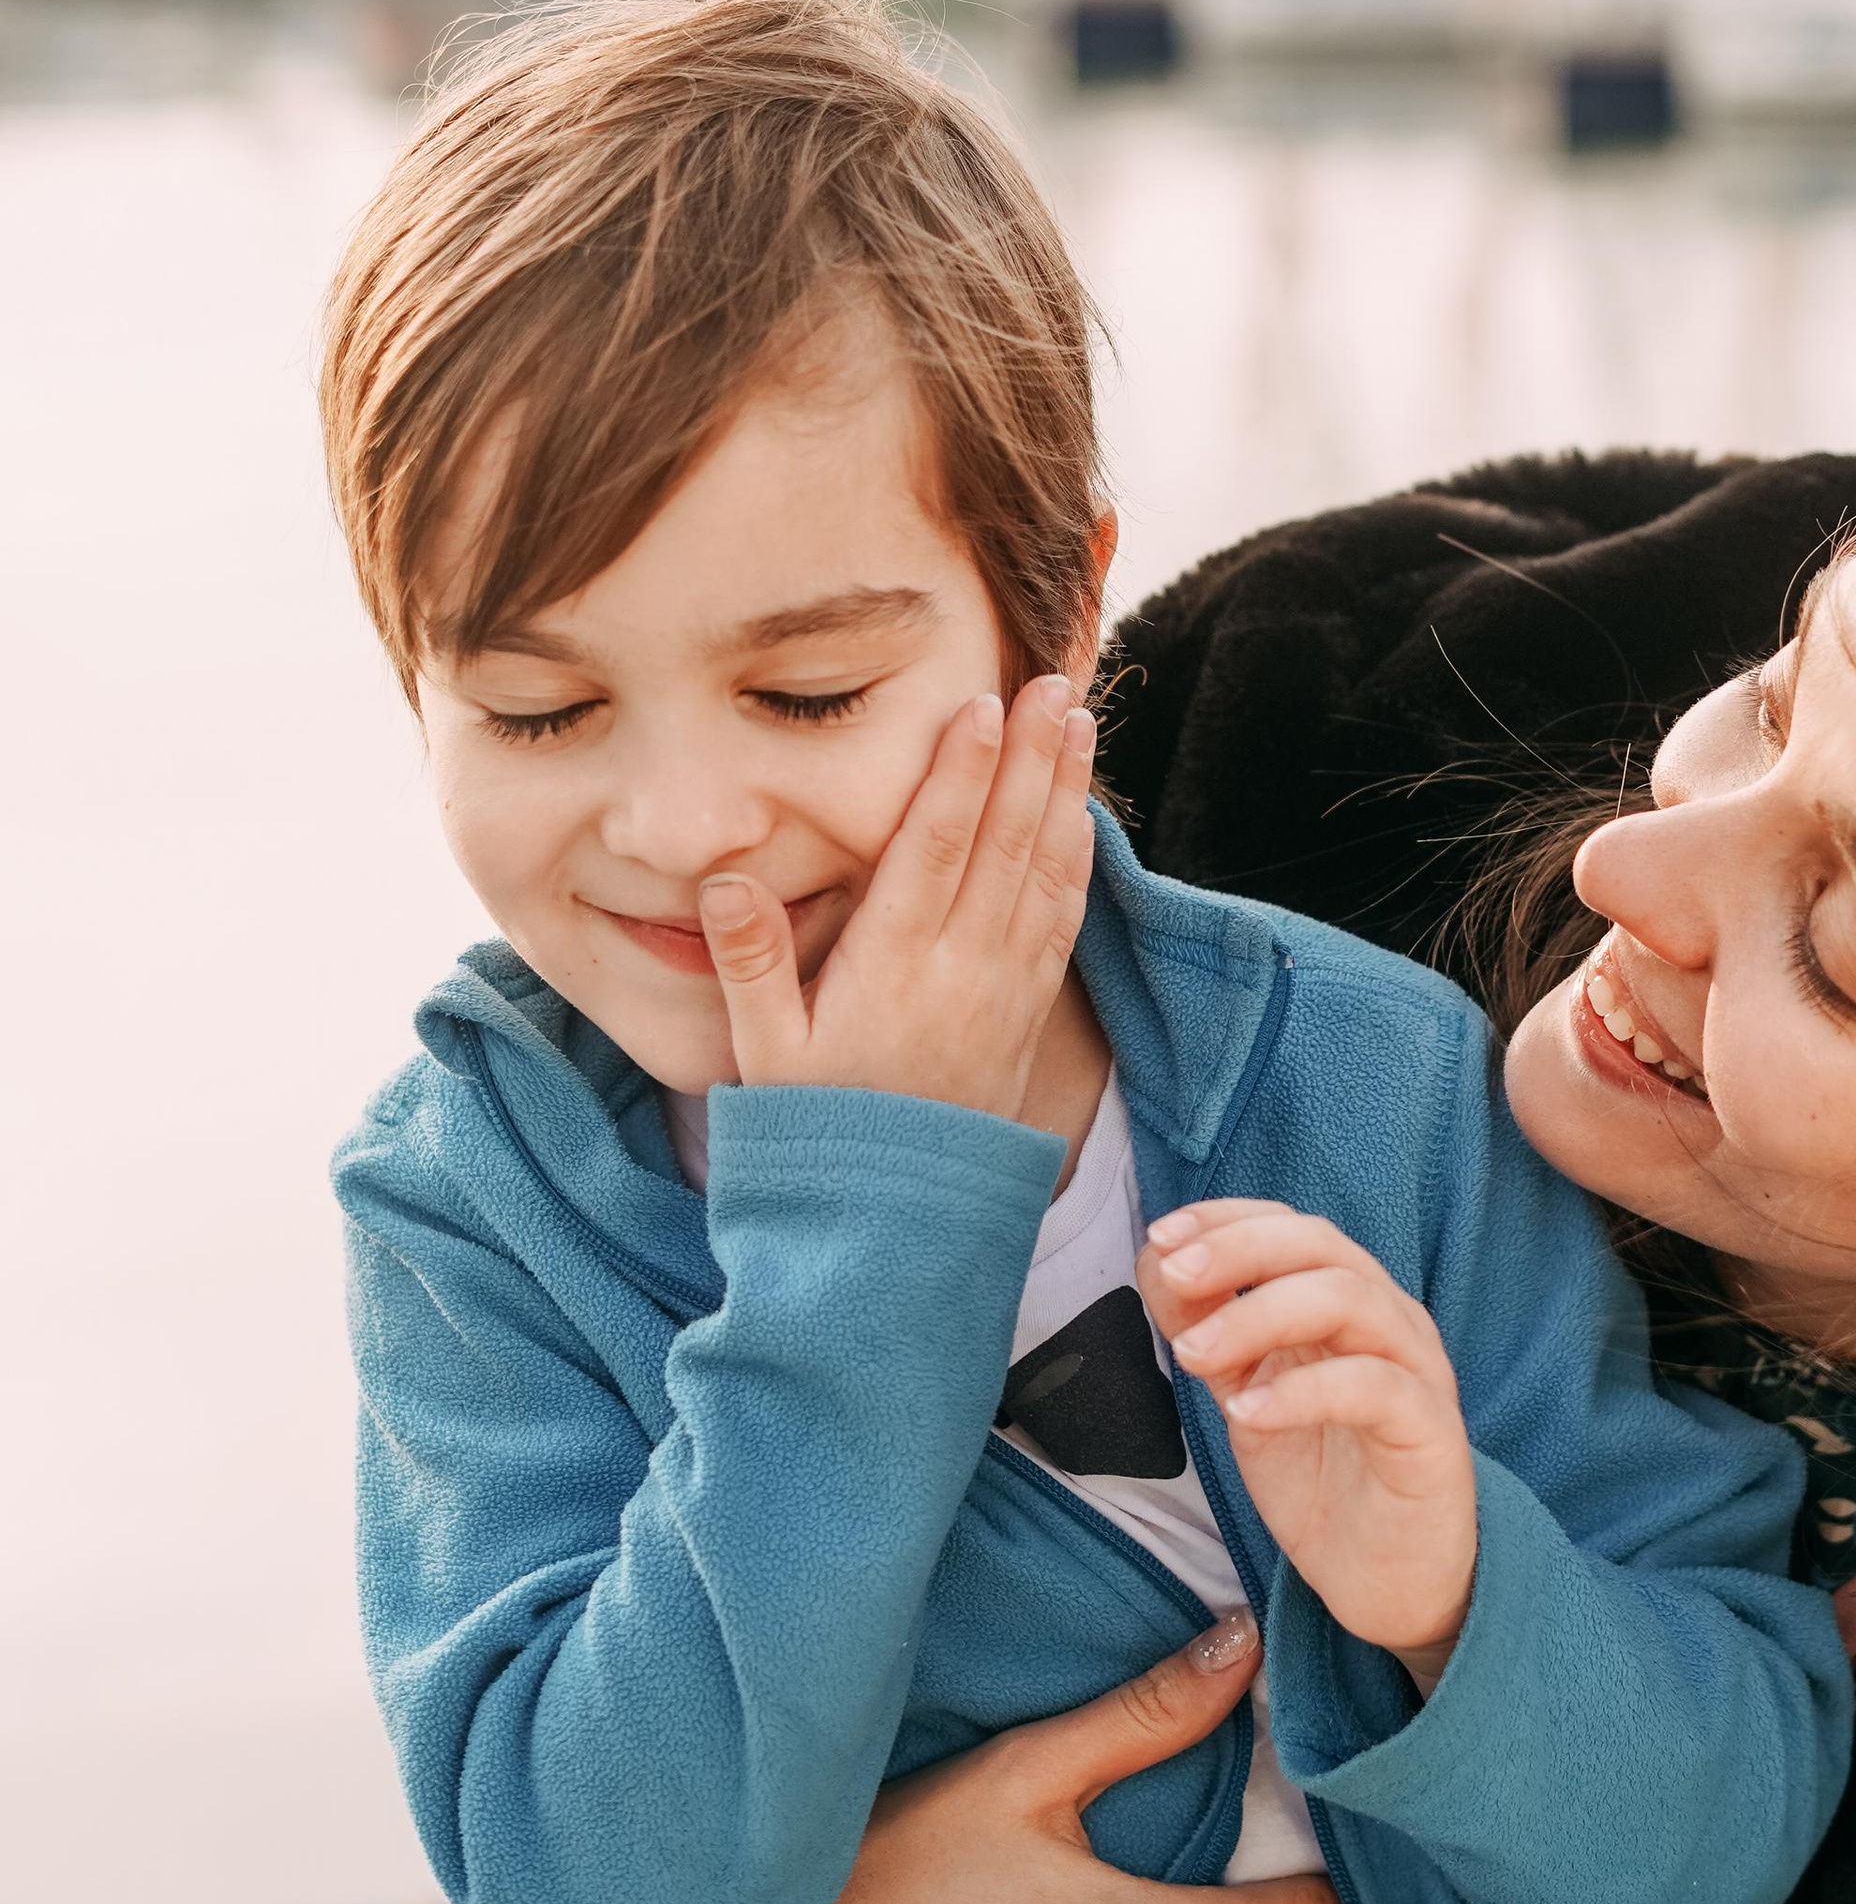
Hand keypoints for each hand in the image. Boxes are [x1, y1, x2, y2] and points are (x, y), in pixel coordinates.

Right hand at [698, 675, 1094, 1121]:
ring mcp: (1004, 990)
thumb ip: (748, 965)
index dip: (961, 774)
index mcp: (893, 968)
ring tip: (1078, 722)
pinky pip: (1063, 919)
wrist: (896, 1219)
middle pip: (1004, 842)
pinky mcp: (1029, 1012)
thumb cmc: (820, 1129)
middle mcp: (961, 969)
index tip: (982, 707)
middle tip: (1052, 684)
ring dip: (1065, 792)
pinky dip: (1077, 858)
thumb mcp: (765, 1055)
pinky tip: (1081, 815)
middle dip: (1031, 757)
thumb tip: (725, 883)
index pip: (934, 849)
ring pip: (1045, 870)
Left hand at [1139, 1203, 1477, 1687]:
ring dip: (1259, 1315)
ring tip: (1193, 1353)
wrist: (1390, 1582)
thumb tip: (1158, 1263)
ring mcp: (1417, 1371)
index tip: (1162, 1235)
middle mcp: (1389, 1322)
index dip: (1227, 1219)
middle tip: (1176, 1276)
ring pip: (1350, 1299)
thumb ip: (1213, 1334)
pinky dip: (1303, 1390)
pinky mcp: (1431, 1431)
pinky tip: (1247, 1413)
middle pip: (1323, 1246)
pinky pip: (1374, 1387)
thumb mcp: (1248, 1398)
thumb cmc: (1324, 1481)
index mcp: (1348, 1303)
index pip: (1293, 1229)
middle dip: (1240, 1250)